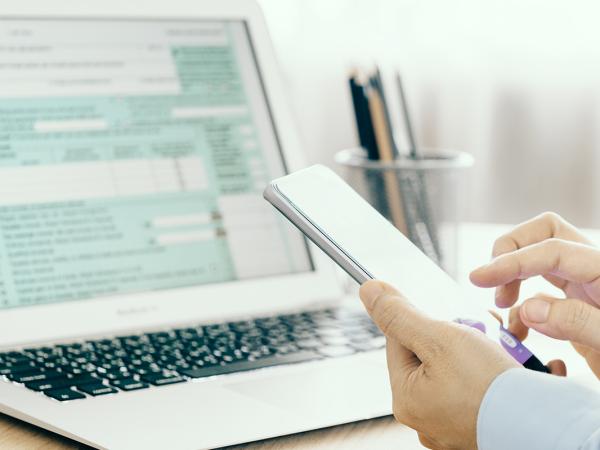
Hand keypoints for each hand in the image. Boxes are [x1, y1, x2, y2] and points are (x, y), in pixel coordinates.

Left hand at [359, 280, 517, 449]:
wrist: (545, 427)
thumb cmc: (490, 388)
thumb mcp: (438, 338)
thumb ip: (401, 315)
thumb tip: (369, 291)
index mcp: (406, 398)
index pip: (399, 341)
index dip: (424, 321)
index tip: (449, 320)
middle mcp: (425, 415)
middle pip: (432, 354)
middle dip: (457, 336)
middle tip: (480, 335)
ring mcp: (453, 421)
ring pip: (459, 367)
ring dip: (481, 351)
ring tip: (502, 352)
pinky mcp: (480, 422)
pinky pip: (481, 386)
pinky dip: (496, 372)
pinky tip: (511, 369)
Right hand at [470, 212, 599, 376]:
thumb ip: (578, 322)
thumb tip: (529, 309)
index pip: (550, 249)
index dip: (510, 261)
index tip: (478, 278)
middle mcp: (595, 273)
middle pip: (545, 233)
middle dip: (511, 251)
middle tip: (493, 284)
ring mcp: (587, 289)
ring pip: (540, 258)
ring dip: (513, 275)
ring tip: (502, 306)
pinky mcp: (579, 309)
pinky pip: (542, 292)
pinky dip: (522, 306)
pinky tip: (519, 332)